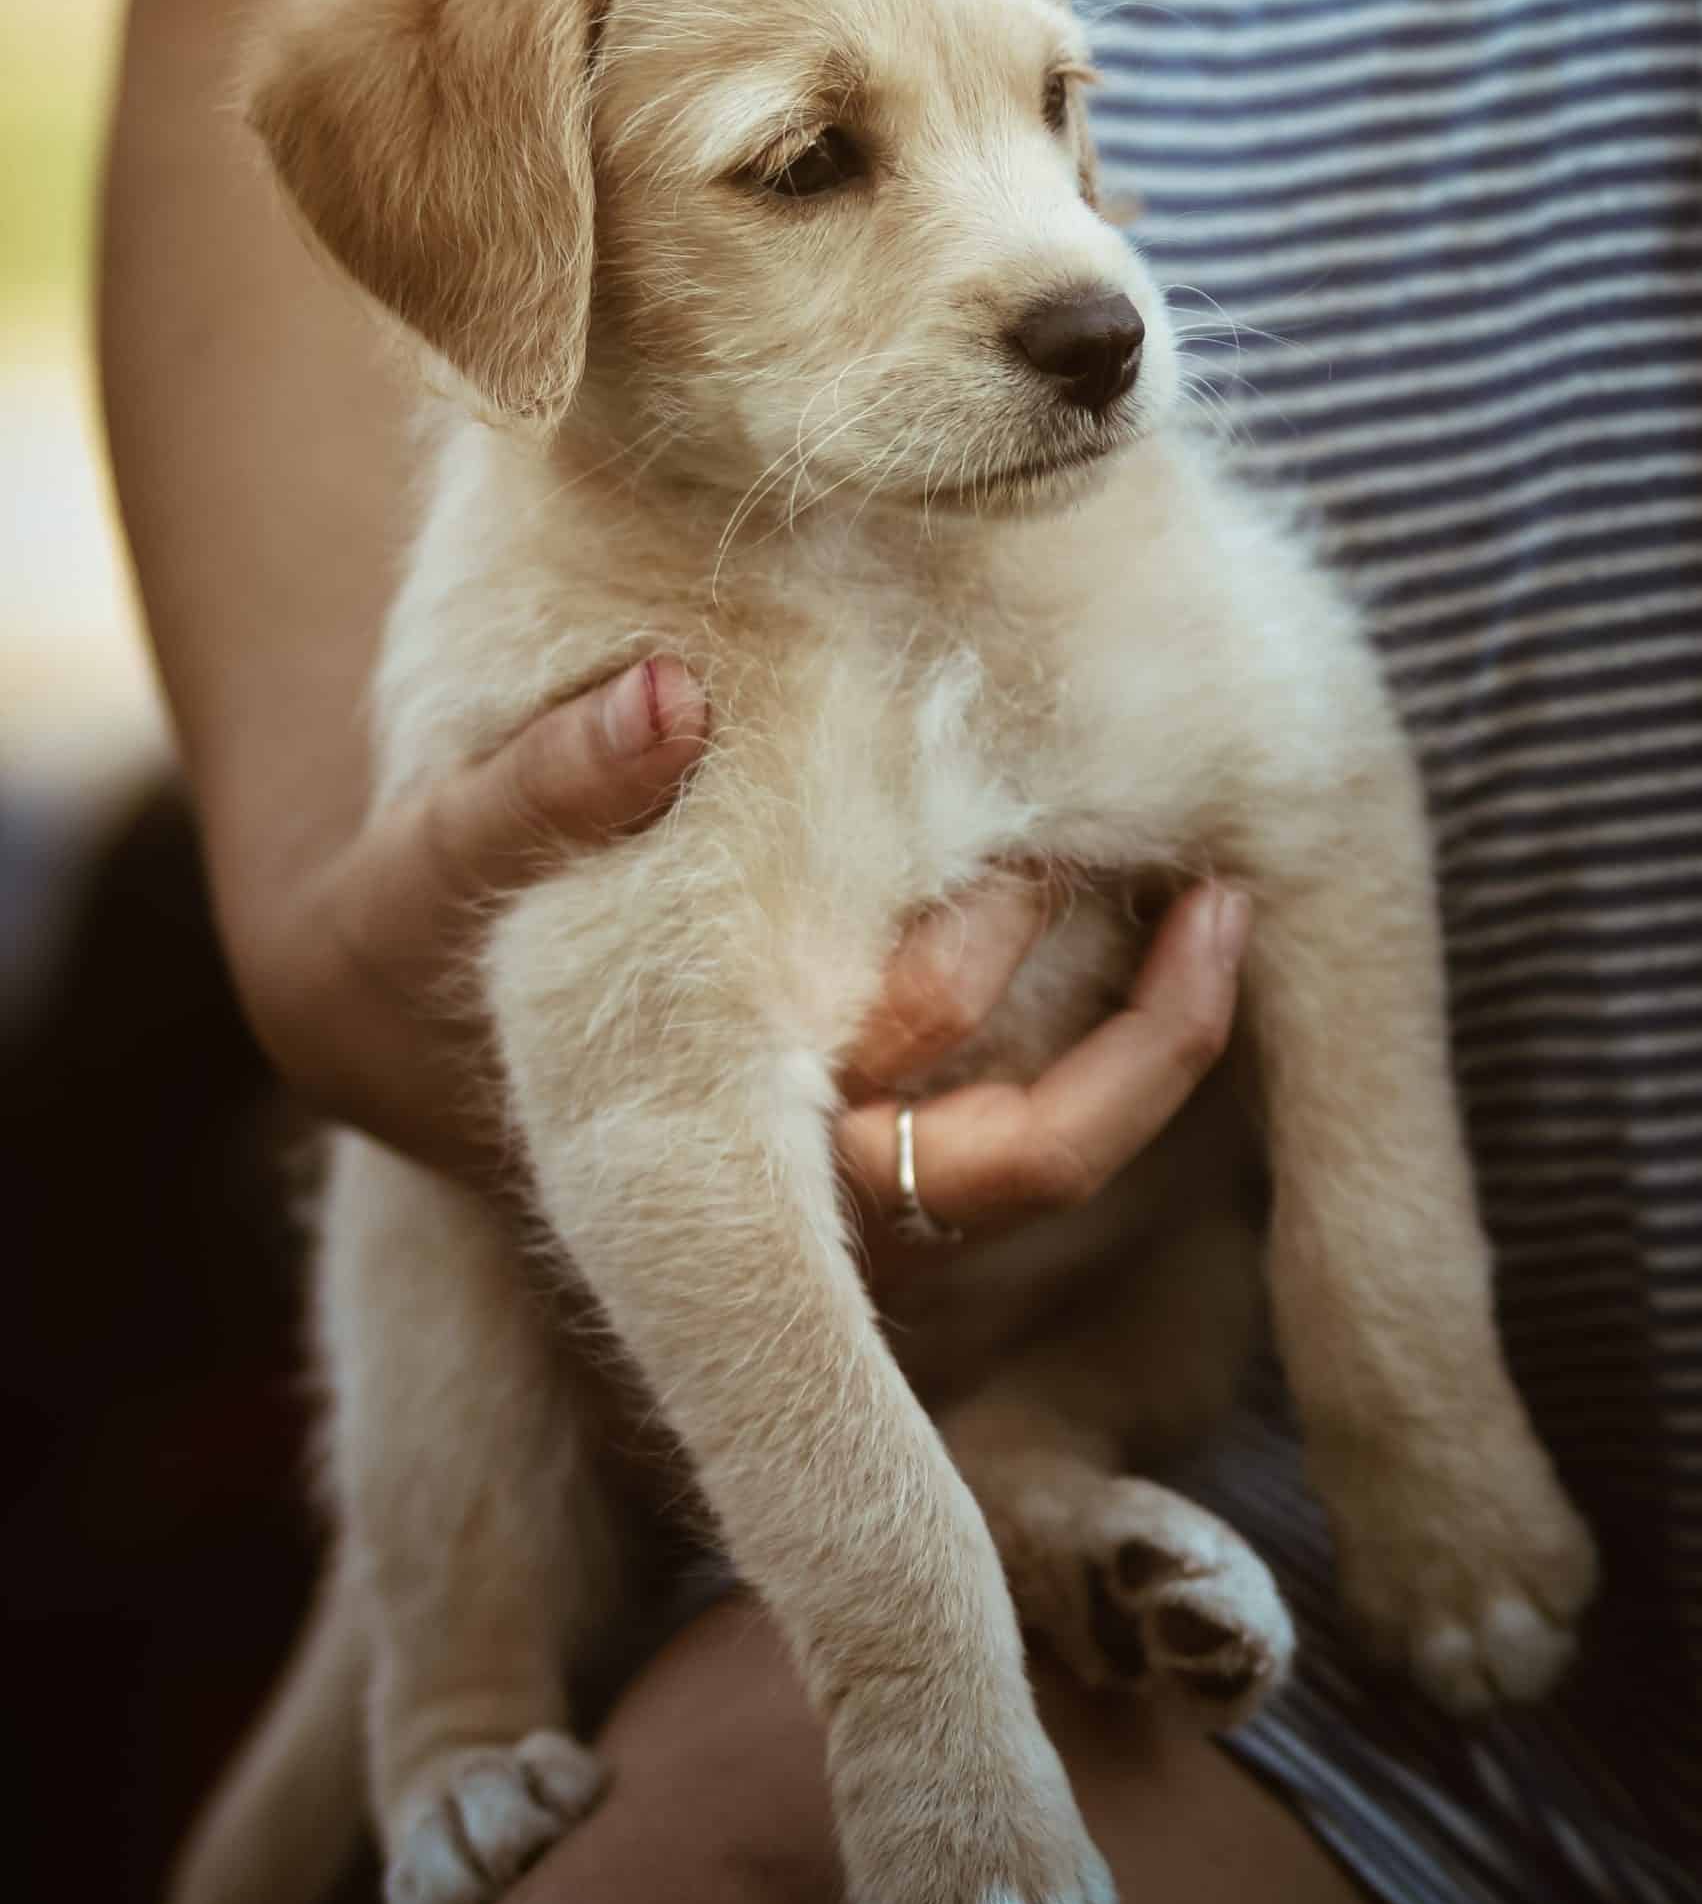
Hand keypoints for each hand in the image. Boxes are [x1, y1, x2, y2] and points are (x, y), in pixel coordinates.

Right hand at [240, 659, 1246, 1240]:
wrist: (379, 1006)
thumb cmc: (406, 933)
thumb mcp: (431, 863)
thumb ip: (537, 790)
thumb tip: (670, 697)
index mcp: (745, 1174)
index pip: (996, 1164)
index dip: (1113, 1066)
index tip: (1180, 896)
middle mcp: (815, 1206)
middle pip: (1053, 1165)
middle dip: (1149, 1041)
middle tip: (1217, 890)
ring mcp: (847, 1177)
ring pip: (1051, 1141)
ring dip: (1134, 1023)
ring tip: (1204, 885)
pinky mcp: (859, 1124)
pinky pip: (1017, 1096)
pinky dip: (1087, 1012)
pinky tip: (1133, 890)